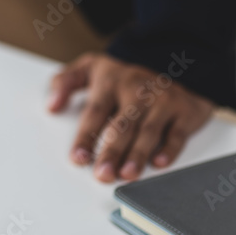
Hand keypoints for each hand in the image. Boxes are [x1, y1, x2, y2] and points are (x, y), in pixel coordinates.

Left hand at [47, 53, 214, 182]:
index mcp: (110, 82)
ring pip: (148, 130)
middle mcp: (137, 90)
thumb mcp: (89, 68)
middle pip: (122, 124)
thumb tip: (51, 105)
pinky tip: (159, 163)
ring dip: (138, 154)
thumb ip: (64, 82)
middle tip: (103, 174)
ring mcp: (162, 100)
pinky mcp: (184, 111)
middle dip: (112, 151)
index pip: (95, 112)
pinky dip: (169, 148)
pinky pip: (177, 132)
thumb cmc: (122, 75)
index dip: (86, 137)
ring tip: (127, 174)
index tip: (78, 158)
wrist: (168, 60)